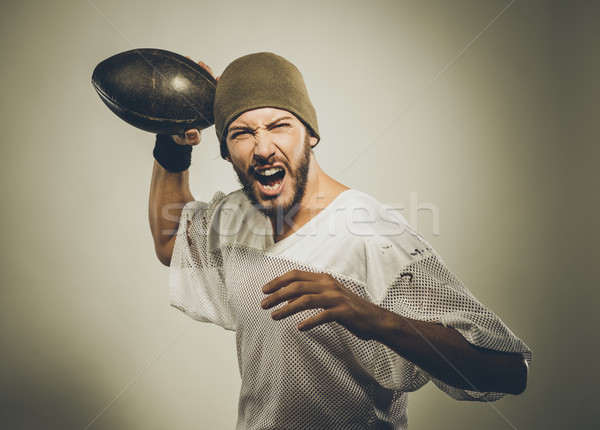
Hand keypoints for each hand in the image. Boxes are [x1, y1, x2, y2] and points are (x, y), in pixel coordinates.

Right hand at [171, 59, 219, 146]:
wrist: (169, 134)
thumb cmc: (181, 136)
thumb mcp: (186, 139)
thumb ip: (191, 138)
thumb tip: (193, 132)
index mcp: (208, 111)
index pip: (217, 97)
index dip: (219, 87)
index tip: (219, 77)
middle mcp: (203, 102)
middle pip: (209, 85)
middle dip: (207, 74)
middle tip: (202, 65)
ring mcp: (195, 97)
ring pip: (199, 81)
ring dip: (198, 70)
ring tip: (192, 60)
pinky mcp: (186, 94)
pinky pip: (188, 81)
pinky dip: (187, 71)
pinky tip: (184, 62)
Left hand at [260, 270, 387, 339]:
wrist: (375, 319)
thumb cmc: (349, 309)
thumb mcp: (329, 296)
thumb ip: (311, 293)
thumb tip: (288, 297)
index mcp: (324, 279)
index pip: (296, 275)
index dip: (278, 281)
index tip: (264, 290)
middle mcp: (329, 285)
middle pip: (297, 286)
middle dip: (277, 295)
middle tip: (263, 304)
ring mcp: (336, 298)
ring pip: (306, 300)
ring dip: (287, 308)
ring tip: (274, 316)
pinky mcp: (343, 312)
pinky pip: (322, 316)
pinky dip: (309, 321)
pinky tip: (299, 328)